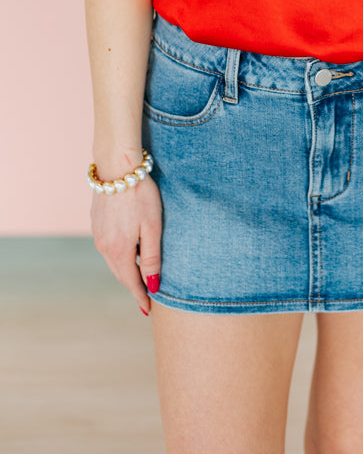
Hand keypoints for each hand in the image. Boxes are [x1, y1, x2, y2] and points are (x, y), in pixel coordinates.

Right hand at [91, 174, 161, 314]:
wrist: (118, 166)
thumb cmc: (140, 194)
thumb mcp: (152, 227)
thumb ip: (151, 257)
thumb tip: (152, 285)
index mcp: (118, 250)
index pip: (130, 281)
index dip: (140, 296)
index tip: (149, 309)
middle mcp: (103, 245)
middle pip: (120, 272)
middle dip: (133, 285)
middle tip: (146, 297)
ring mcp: (97, 233)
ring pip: (113, 259)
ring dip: (126, 269)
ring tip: (139, 277)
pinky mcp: (96, 221)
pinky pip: (108, 246)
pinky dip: (119, 254)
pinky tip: (128, 251)